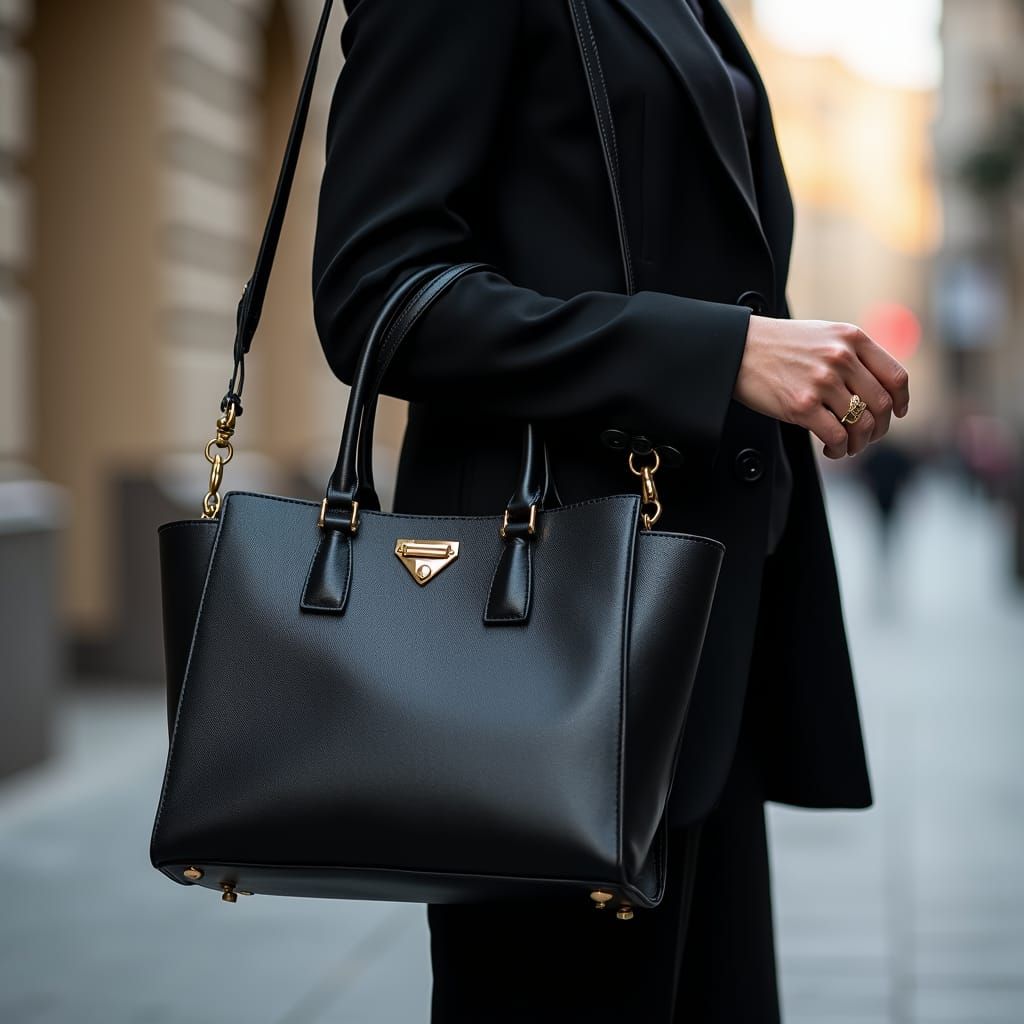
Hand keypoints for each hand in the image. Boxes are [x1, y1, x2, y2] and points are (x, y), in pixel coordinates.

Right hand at [733, 316, 909, 458]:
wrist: (737, 348)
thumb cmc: (777, 346)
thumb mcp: (822, 336)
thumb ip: (851, 354)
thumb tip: (876, 390)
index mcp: (851, 339)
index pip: (895, 377)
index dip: (901, 401)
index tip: (896, 414)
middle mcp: (841, 358)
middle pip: (881, 405)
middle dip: (879, 429)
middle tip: (866, 438)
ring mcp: (822, 382)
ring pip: (862, 424)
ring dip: (859, 443)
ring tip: (847, 447)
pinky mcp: (802, 405)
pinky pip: (837, 437)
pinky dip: (840, 449)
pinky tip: (831, 449)